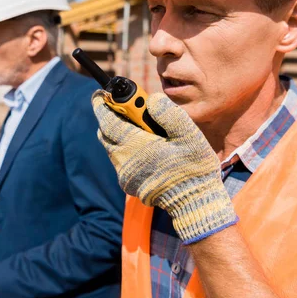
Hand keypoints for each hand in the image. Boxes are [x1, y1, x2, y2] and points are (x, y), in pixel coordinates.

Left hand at [92, 91, 237, 243]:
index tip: (101, 94)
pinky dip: (125, 149)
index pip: (108, 121)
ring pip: (111, 148)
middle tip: (121, 106)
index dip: (102, 105)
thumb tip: (152, 99)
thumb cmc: (194, 168)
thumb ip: (169, 114)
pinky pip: (120, 161)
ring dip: (118, 134)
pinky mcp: (129, 184)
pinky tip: (144, 146)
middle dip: (109, 117)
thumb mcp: (189, 136)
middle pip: (105, 134)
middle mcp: (124, 162)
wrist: (195, 203)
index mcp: (135, 147)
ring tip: (136, 125)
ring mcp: (125, 175)